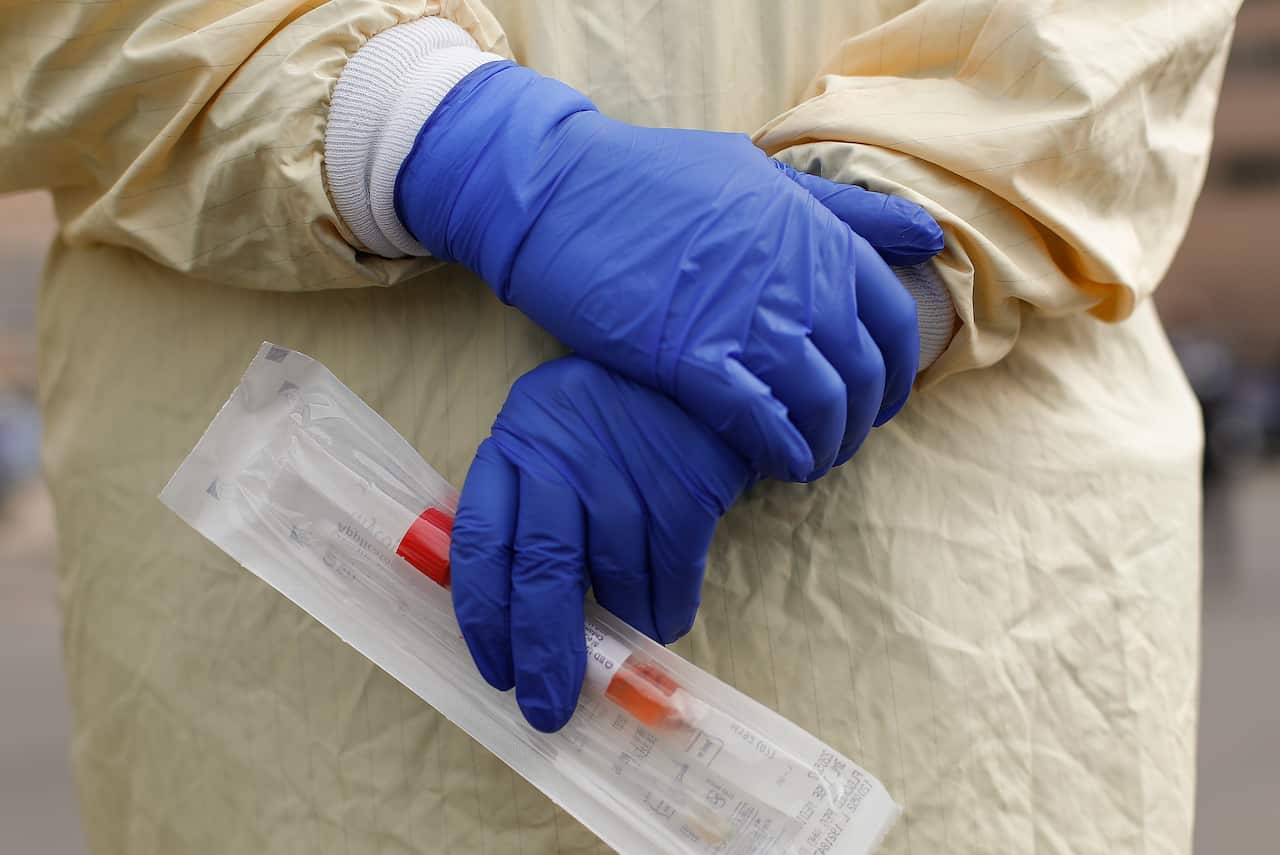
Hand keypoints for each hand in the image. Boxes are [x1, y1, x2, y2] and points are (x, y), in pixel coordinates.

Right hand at [396, 61, 943, 481]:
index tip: (876, 400)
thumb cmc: (653, 178)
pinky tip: (774, 465)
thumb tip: (925, 235)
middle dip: (858, 422)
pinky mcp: (692, 357)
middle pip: (861, 374)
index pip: (891, 320)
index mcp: (817, 233)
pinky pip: (761, 423)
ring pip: (819, 406)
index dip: (894, 374)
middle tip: (835, 443)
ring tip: (805, 463)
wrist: (559, 189)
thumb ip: (840, 209)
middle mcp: (797, 278)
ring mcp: (747, 319)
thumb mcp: (758, 173)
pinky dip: (780, 453)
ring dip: (822, 447)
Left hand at [449, 356, 750, 731]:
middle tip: (548, 708)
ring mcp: (626, 477)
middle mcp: (562, 463)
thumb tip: (515, 612)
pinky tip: (662, 618)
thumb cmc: (612, 413)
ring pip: (614, 585)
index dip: (483, 618)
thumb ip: (525, 507)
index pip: (480, 544)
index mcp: (515, 446)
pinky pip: (669, 581)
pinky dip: (665, 613)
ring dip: (619, 628)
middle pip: (542, 575)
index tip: (496, 670)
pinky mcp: (683, 492)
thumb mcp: (550, 436)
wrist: (705, 362)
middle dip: (543, 655)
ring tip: (623, 642)